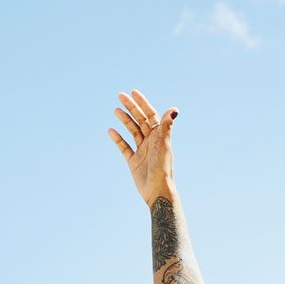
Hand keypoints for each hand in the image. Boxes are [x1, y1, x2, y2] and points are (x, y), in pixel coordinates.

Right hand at [108, 91, 177, 205]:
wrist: (157, 191)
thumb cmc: (163, 168)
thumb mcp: (164, 145)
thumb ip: (167, 126)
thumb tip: (174, 109)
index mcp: (160, 136)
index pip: (150, 115)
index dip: (142, 103)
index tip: (133, 92)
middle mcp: (151, 141)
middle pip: (140, 120)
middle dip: (131, 107)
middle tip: (120, 95)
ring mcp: (142, 151)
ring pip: (132, 131)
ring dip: (124, 120)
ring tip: (115, 110)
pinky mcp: (133, 161)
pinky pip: (124, 147)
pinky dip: (118, 139)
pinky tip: (111, 131)